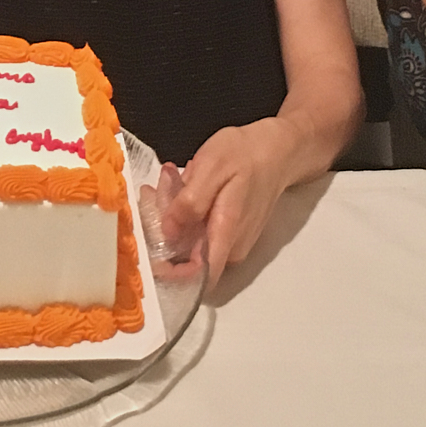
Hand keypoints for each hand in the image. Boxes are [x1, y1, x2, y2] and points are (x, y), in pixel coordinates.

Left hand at [160, 121, 290, 289]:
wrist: (277, 149)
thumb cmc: (245, 154)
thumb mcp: (211, 168)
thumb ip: (190, 203)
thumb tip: (168, 233)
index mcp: (226, 234)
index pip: (196, 277)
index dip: (168, 270)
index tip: (148, 243)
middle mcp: (229, 247)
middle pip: (184, 254)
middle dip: (162, 224)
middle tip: (157, 189)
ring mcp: (229, 241)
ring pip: (187, 239)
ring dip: (171, 212)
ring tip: (172, 179)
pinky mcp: (226, 231)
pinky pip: (196, 229)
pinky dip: (183, 209)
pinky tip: (182, 183)